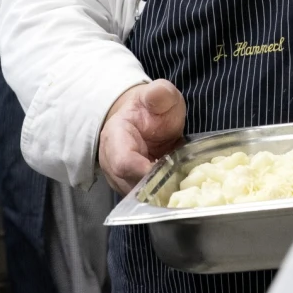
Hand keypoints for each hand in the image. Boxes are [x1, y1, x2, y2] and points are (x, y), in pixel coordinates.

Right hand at [98, 80, 185, 194]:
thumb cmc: (151, 108)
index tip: (165, 171)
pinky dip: (161, 197)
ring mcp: (120, 179)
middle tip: (181, 180)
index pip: (123, 161)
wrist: (143, 118)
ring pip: (138, 197)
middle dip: (156, 186)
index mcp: (115, 136)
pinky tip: (176, 189)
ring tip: (180, 183)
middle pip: (130, 185)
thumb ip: (160, 93)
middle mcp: (112, 162)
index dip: (143, 171)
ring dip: (159, 194)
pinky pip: (144, 200)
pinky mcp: (132, 189)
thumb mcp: (160, 95)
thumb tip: (157, 95)